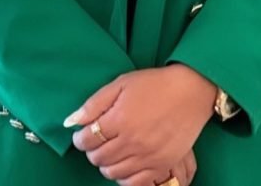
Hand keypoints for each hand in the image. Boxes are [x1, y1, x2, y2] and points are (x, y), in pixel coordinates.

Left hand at [65, 65, 214, 184]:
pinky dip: (124, 177)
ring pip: (113, 173)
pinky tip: (124, 164)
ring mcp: (147, 156)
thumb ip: (94, 103)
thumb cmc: (153, 84)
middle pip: (98, 158)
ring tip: (110, 151)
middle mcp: (132, 142)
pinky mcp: (161, 165)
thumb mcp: (120, 84)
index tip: (82, 135)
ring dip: (106, 164)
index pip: (87, 140)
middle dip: (92, 150)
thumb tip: (71, 121)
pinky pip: (134, 183)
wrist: (189, 92)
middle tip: (95, 141)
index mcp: (119, 119)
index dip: (80, 139)